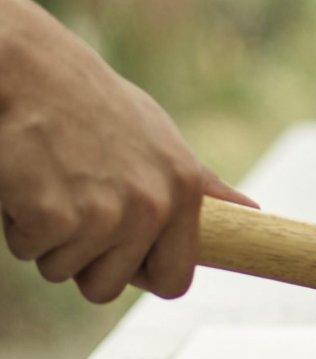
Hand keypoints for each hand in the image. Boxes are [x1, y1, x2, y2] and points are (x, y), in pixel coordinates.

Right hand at [0, 0, 255, 302]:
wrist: (34, 72)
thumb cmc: (95, 106)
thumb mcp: (162, 139)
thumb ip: (202, 185)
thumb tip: (250, 211)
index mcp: (185, 189)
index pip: (175, 280)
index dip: (141, 272)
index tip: (123, 251)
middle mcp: (154, 205)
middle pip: (108, 287)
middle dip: (84, 258)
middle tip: (77, 200)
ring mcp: (105, 214)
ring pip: (63, 272)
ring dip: (50, 237)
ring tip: (56, 180)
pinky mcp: (55, 218)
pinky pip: (29, 252)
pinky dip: (20, 224)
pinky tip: (30, 179)